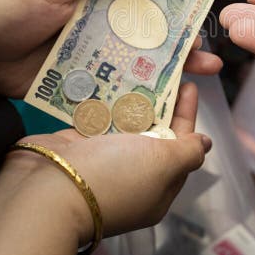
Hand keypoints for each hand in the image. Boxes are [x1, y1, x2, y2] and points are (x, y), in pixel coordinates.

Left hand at [0, 0, 221, 96]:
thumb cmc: (10, 6)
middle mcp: (103, 20)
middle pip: (152, 28)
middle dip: (184, 37)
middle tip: (210, 48)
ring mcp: (97, 52)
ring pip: (143, 58)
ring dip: (173, 66)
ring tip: (201, 74)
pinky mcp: (87, 80)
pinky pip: (120, 86)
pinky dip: (144, 93)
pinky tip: (167, 102)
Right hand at [16, 83, 208, 237]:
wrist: (48, 189)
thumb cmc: (116, 177)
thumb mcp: (165, 165)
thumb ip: (188, 152)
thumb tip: (206, 143)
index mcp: (157, 187)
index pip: (180, 149)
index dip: (187, 117)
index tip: (189, 85)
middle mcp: (131, 175)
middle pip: (154, 132)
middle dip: (162, 102)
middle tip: (166, 69)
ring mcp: (103, 160)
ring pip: (125, 123)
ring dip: (134, 98)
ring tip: (141, 65)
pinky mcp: (78, 144)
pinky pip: (98, 118)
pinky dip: (106, 100)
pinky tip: (114, 76)